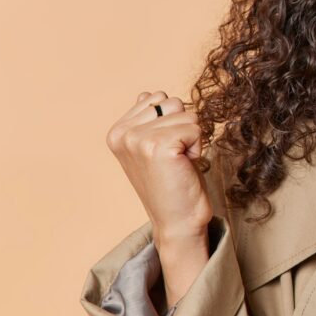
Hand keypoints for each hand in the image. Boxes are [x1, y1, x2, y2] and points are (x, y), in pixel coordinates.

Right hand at [105, 91, 213, 242]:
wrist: (177, 221)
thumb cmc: (171, 183)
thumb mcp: (152, 147)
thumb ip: (147, 119)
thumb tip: (147, 93)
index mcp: (117, 132)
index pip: (157, 97)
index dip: (171, 123)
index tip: (163, 151)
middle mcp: (123, 134)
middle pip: (172, 102)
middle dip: (182, 127)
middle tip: (173, 158)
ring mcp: (138, 139)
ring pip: (187, 114)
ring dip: (191, 138)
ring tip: (178, 162)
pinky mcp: (159, 146)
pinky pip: (196, 128)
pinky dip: (197, 147)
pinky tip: (184, 166)